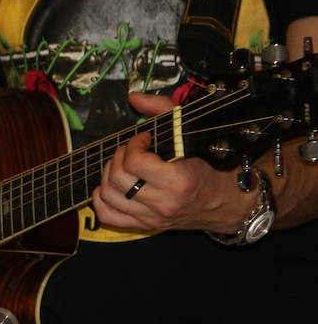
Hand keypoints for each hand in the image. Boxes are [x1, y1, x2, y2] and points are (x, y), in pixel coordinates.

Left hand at [92, 92, 252, 232]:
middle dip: (119, 157)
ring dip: (108, 175)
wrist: (224, 202)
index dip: (132, 145)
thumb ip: (163, 110)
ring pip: (108, 195)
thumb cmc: (208, 167)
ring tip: (122, 166)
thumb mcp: (190, 134)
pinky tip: (110, 187)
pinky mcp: (144, 226)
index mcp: (178, 181)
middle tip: (131, 151)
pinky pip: (107, 215)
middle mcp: (163, 203)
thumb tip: (134, 97)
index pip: (134, 162)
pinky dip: (101, 199)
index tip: (142, 139)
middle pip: (117, 178)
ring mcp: (151, 217)